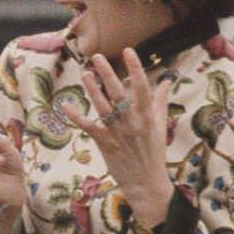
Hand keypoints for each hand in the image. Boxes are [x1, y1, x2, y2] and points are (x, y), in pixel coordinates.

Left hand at [60, 50, 173, 228]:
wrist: (146, 183)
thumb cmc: (154, 153)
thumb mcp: (161, 126)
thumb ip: (161, 102)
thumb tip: (167, 81)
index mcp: (148, 116)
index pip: (142, 87)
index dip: (135, 68)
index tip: (128, 51)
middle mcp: (132, 122)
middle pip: (118, 93)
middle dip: (107, 74)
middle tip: (97, 57)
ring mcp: (118, 132)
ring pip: (103, 106)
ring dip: (92, 89)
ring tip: (85, 73)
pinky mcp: (105, 143)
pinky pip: (89, 127)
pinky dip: (77, 117)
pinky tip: (66, 105)